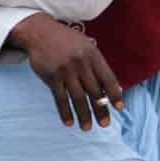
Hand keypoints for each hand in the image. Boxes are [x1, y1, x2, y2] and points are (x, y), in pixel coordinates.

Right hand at [8, 13, 124, 130]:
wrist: (39, 32)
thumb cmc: (65, 41)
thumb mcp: (85, 46)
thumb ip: (97, 64)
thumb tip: (112, 88)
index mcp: (92, 54)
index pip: (107, 78)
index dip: (114, 94)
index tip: (119, 107)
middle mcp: (81, 63)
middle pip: (93, 91)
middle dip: (100, 109)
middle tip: (105, 124)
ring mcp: (65, 70)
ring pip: (77, 97)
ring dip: (83, 114)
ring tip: (87, 127)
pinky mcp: (51, 76)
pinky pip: (60, 98)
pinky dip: (65, 111)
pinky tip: (69, 122)